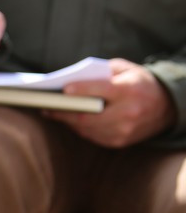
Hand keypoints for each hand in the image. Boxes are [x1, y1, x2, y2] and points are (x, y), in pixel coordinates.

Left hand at [47, 59, 175, 146]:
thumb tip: (74, 81)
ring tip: (53, 112)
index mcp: (130, 91)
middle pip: (89, 115)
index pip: (103, 91)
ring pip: (87, 129)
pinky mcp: (118, 143)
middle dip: (65, 111)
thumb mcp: (127, 69)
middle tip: (47, 106)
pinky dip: (79, 128)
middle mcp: (128, 113)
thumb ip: (103, 73)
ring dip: (68, 121)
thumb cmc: (140, 83)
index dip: (82, 91)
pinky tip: (68, 120)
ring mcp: (123, 131)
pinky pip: (92, 137)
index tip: (64, 90)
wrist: (164, 108)